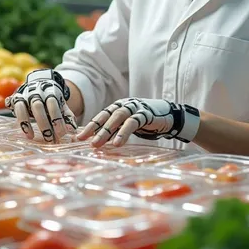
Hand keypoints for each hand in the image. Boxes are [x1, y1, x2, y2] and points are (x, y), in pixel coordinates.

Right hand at [5, 69, 77, 142]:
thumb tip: (72, 130)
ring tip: (33, 137)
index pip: (53, 104)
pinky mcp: (16, 99)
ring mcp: (25, 96)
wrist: (40, 82)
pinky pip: (16, 111)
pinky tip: (27, 134)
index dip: (56, 118)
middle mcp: (36, 92)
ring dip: (27, 123)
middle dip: (43, 124)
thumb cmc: (52, 99)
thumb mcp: (61, 104)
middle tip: (49, 139)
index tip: (61, 134)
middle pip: (38, 107)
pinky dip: (21, 123)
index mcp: (50, 92)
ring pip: (23, 108)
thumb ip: (67, 116)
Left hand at [77, 98, 199, 146]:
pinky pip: (133, 122)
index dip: (90, 126)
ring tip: (97, 144)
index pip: (101, 115)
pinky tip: (117, 143)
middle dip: (95, 128)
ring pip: (118, 116)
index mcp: (119, 106)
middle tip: (84, 141)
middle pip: (107, 115)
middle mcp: (125, 104)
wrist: (170, 117)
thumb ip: (115, 130)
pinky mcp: (146, 114)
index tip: (78, 137)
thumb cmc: (146, 122)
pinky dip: (124, 132)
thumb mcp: (128, 126)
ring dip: (107, 130)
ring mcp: (136, 107)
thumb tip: (96, 141)